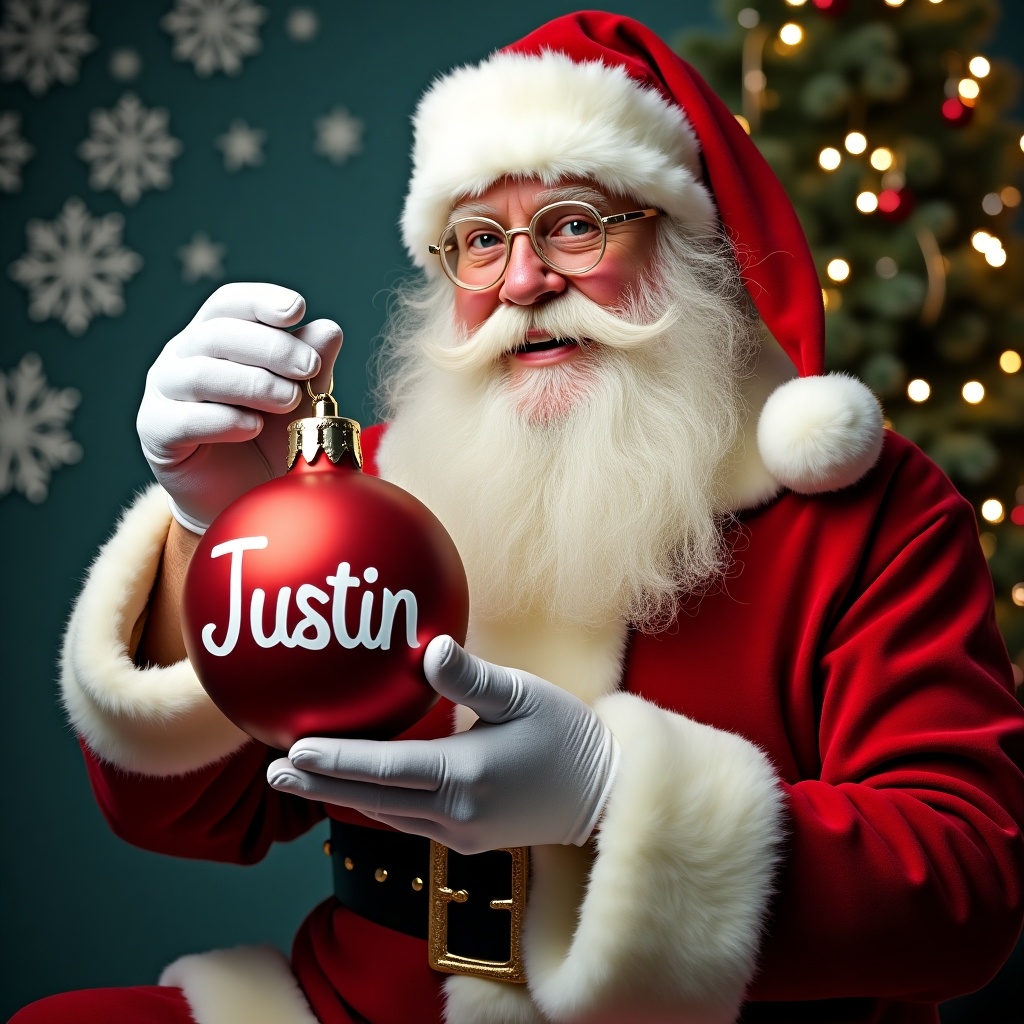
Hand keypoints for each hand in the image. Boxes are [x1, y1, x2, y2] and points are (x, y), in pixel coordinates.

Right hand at [137, 282, 342, 532]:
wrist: (245, 495)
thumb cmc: (271, 438)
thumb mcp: (301, 399)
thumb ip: (313, 365)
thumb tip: (330, 329)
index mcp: (214, 336)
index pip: (230, 303)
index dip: (261, 301)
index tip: (298, 309)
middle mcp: (182, 356)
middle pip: (218, 334)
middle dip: (270, 347)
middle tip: (310, 367)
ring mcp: (164, 392)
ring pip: (199, 374)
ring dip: (250, 382)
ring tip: (289, 399)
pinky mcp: (155, 431)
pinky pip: (182, 419)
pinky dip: (221, 420)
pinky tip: (252, 427)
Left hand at [267, 637, 619, 854]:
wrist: (601, 794)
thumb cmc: (566, 735)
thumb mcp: (523, 696)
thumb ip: (471, 678)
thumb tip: (429, 650)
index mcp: (466, 774)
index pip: (386, 769)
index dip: (336, 762)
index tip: (292, 753)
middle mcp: (456, 812)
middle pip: (372, 800)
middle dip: (319, 787)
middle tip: (270, 775)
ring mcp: (460, 833)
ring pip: (386, 814)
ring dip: (341, 796)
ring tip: (300, 780)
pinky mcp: (467, 841)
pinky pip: (408, 821)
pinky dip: (375, 803)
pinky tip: (355, 790)